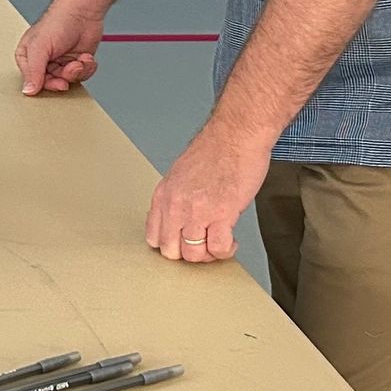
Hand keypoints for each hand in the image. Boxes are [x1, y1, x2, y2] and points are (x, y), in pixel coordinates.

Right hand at [15, 0, 102, 94]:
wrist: (84, 10)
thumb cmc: (59, 21)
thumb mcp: (40, 47)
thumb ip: (33, 71)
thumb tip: (28, 91)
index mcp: (28, 57)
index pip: (33, 81)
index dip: (46, 83)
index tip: (58, 81)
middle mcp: (43, 61)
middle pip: (52, 83)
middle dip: (65, 76)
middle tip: (71, 69)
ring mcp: (60, 62)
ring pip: (68, 80)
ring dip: (77, 71)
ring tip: (79, 60)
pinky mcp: (76, 62)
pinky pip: (82, 76)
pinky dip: (87, 67)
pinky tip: (86, 57)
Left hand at [146, 125, 271, 262]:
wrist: (236, 135)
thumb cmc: (216, 149)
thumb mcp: (181, 174)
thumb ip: (177, 198)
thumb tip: (181, 219)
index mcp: (164, 195)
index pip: (154, 237)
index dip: (171, 245)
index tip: (184, 243)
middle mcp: (176, 205)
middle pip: (171, 251)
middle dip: (189, 254)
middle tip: (204, 246)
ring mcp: (197, 211)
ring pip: (194, 255)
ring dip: (209, 254)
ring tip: (219, 243)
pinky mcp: (221, 214)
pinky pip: (218, 248)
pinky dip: (226, 250)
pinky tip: (231, 241)